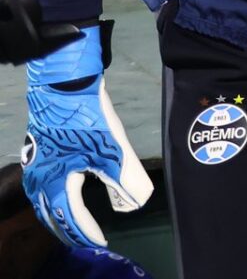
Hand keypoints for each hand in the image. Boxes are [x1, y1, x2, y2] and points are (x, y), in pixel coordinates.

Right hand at [22, 23, 152, 248]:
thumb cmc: (87, 118)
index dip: (87, 231)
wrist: (64, 83)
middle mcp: (37, 179)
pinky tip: (65, 192)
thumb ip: (126, 180)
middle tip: (85, 240)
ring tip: (74, 223)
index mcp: (53, 183)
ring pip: (43, 201)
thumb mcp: (113, 150)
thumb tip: (133, 205)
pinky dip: (53, 198)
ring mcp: (35, 165)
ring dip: (59, 215)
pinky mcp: (39, 152)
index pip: (70, 217)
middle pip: (50, 215)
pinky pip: (43, 186)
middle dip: (68, 230)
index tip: (102, 241)